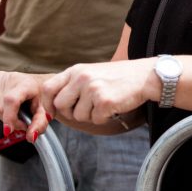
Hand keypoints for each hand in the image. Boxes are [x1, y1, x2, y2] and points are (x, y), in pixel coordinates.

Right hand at [0, 71, 51, 141]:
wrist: (39, 85)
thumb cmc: (42, 97)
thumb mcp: (44, 112)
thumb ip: (39, 125)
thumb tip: (31, 137)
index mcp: (26, 84)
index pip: (11, 100)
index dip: (9, 116)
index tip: (9, 130)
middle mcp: (13, 78)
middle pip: (1, 107)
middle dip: (10, 120)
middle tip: (21, 122)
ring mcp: (2, 77)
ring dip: (3, 115)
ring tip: (15, 112)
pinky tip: (6, 106)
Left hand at [41, 59, 157, 125]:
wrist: (144, 76)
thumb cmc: (117, 77)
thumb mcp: (91, 73)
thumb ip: (72, 85)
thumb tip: (53, 107)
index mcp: (76, 70)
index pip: (48, 88)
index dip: (47, 104)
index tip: (54, 112)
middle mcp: (81, 78)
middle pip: (60, 106)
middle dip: (71, 113)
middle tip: (87, 109)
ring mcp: (93, 89)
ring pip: (78, 116)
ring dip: (91, 115)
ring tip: (104, 103)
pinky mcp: (105, 101)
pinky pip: (96, 120)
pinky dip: (104, 118)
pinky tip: (113, 106)